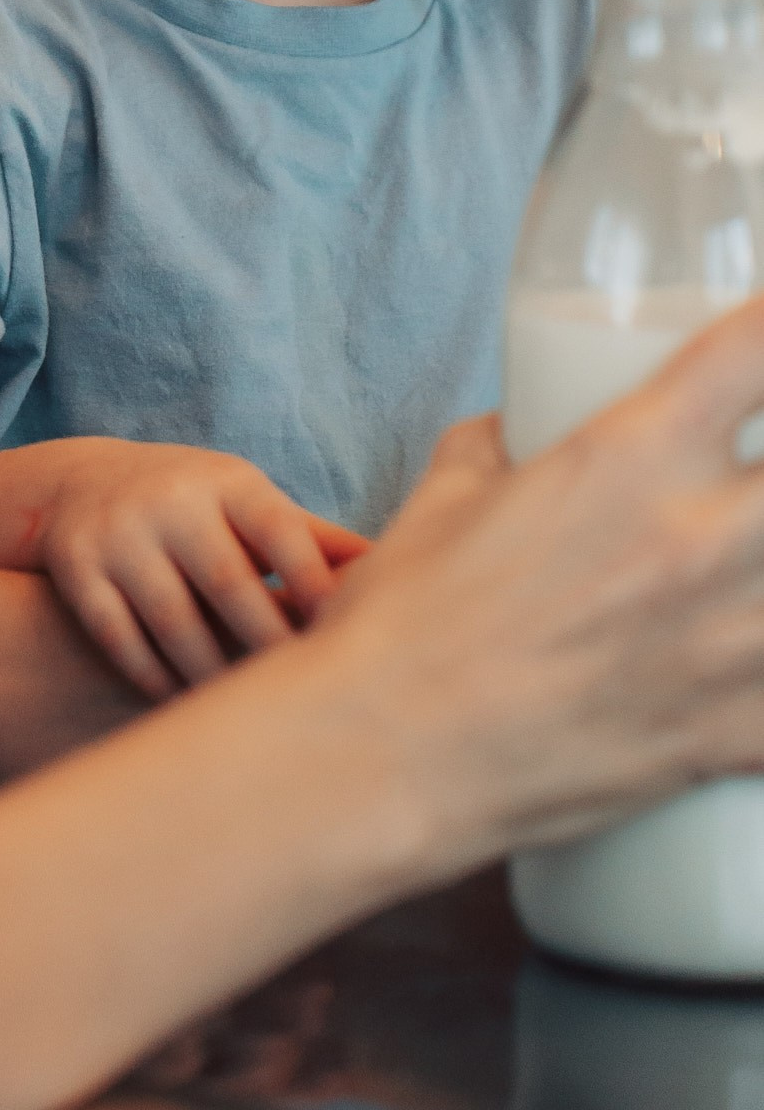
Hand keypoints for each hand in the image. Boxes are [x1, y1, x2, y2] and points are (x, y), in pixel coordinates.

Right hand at [16, 437, 366, 702]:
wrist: (82, 483)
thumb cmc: (198, 506)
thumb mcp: (249, 504)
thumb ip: (314, 541)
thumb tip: (399, 573)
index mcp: (229, 481)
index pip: (282, 533)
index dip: (316, 590)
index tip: (347, 646)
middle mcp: (171, 499)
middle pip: (228, 582)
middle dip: (268, 646)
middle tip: (303, 700)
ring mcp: (119, 532)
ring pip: (172, 619)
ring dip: (211, 675)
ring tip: (245, 717)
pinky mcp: (77, 567)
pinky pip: (120, 637)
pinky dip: (155, 678)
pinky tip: (183, 707)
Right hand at [317, 305, 763, 865]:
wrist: (383, 757)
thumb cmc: (400, 627)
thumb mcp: (443, 501)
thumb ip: (495, 448)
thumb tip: (514, 431)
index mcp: (629, 458)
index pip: (758, 351)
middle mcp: (697, 539)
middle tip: (747, 488)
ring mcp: (731, 645)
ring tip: (742, 576)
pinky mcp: (736, 739)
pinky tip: (749, 665)